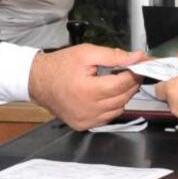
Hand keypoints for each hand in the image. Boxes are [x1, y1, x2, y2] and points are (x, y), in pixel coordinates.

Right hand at [28, 44, 142, 129]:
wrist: (38, 81)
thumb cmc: (60, 66)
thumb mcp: (87, 53)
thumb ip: (114, 56)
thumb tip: (136, 57)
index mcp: (88, 90)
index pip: (123, 84)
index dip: (135, 73)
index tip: (139, 65)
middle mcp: (88, 109)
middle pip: (123, 97)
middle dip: (131, 83)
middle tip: (131, 71)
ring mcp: (86, 120)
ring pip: (118, 109)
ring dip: (123, 95)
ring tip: (117, 81)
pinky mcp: (83, 125)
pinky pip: (107, 117)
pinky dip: (112, 106)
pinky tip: (107, 94)